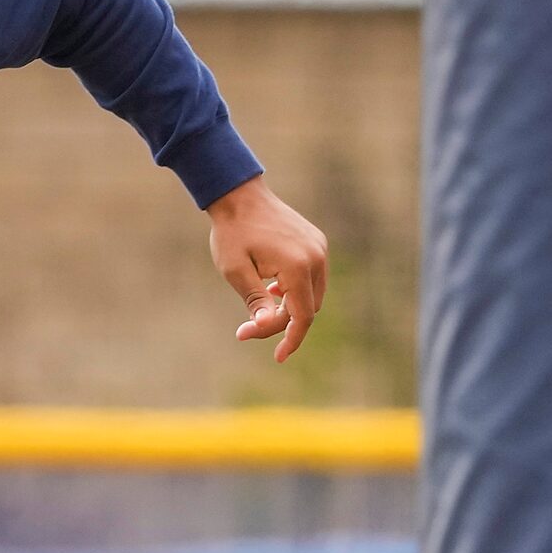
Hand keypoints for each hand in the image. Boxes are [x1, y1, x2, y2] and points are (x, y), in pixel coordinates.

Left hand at [206, 177, 328, 363]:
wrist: (239, 195)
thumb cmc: (232, 233)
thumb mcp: (236, 272)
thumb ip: (255, 302)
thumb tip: (266, 328)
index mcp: (297, 266)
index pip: (302, 316)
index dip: (291, 340)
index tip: (278, 357)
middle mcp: (315, 257)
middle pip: (309, 308)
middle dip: (284, 323)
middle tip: (250, 326)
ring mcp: (319, 248)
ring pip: (314, 294)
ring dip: (292, 307)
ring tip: (263, 305)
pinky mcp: (317, 242)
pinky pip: (314, 277)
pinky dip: (297, 290)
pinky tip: (273, 288)